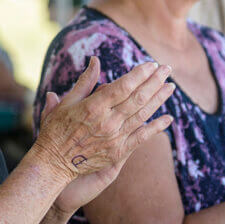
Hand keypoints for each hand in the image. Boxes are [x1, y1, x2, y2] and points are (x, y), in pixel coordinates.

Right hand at [32, 57, 173, 207]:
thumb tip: (95, 60)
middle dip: (154, 81)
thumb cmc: (56, 129)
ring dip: (159, 99)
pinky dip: (157, 127)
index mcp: (93, 106)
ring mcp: (115, 138)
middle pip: (138, 97)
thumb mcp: (67, 102)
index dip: (140, 74)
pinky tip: (168, 118)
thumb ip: (85, 81)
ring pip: (143, 114)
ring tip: (170, 86)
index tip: (150, 64)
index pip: (124, 86)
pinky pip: (142, 137)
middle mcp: (107, 121)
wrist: (54, 163)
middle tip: (166, 69)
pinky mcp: (118, 152)